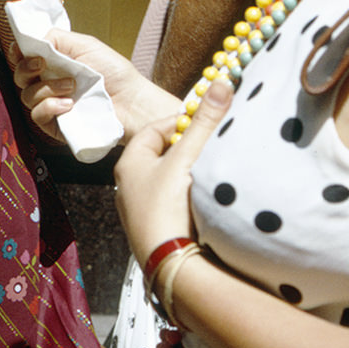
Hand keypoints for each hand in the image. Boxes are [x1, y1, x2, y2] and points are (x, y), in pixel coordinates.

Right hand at [13, 29, 178, 142]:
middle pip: (19, 76)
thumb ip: (55, 38)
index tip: (23, 49)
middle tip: (43, 64)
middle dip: (26, 68)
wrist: (131, 101)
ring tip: (71, 86)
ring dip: (46, 88)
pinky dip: (49, 107)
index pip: (23, 57)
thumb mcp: (85, 44)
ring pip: (26, 96)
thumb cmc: (114, 72)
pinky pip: (37, 116)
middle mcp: (48, 83)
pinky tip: (68, 105)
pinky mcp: (56, 125)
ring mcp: (51, 105)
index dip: (18, 53)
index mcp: (53, 63)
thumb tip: (32, 40)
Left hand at [115, 79, 232, 257]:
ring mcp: (141, 212)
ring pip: (168, 182)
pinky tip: (208, 201)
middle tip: (212, 144)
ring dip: (190, 175)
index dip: (179, 122)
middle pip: (162, 156)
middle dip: (187, 148)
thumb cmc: (169, 207)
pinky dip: (190, 198)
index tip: (203, 119)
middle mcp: (129, 187)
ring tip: (214, 171)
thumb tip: (219, 83)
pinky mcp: (156, 232)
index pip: (153, 130)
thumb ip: (205, 122)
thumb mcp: (188, 157)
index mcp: (129, 164)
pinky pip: (174, 205)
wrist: (171, 264)